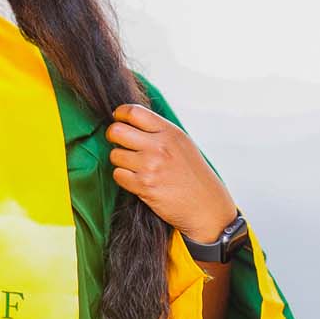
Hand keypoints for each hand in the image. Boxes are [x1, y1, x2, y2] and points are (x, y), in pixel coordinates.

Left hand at [106, 104, 237, 241]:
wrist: (206, 206)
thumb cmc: (193, 175)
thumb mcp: (182, 144)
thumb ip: (159, 131)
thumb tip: (130, 121)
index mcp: (169, 132)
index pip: (134, 112)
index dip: (120, 114)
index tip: (118, 120)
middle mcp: (159, 146)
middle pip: (116, 131)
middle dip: (113, 136)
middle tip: (119, 143)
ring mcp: (151, 166)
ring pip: (114, 155)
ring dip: (120, 161)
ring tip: (135, 167)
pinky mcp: (144, 186)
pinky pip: (118, 175)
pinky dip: (123, 178)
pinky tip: (137, 181)